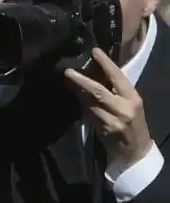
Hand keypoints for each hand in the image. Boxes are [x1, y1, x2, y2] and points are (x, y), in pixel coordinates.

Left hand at [64, 48, 153, 170]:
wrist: (135, 151)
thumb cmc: (133, 123)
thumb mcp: (130, 104)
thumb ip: (116, 91)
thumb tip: (96, 73)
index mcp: (133, 98)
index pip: (118, 77)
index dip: (106, 63)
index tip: (94, 51)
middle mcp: (123, 108)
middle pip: (99, 91)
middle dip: (82, 80)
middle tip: (67, 71)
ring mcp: (112, 120)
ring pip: (90, 102)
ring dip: (76, 91)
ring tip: (66, 80)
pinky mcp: (102, 130)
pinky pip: (87, 113)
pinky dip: (80, 104)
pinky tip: (72, 95)